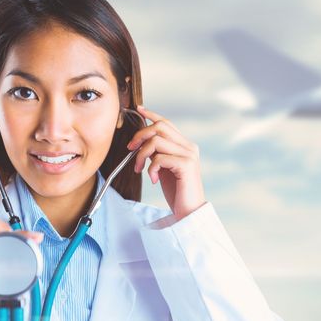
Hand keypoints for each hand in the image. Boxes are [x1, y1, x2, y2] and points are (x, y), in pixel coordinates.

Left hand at [128, 105, 205, 220]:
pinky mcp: (186, 165)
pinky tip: (154, 179)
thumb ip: (158, 152)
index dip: (151, 114)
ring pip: (156, 141)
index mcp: (185, 145)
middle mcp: (189, 147)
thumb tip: (143, 141)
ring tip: (140, 169)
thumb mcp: (164, 167)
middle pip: (159, 127)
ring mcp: (189, 155)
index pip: (167, 123)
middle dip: (140, 136)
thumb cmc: (176, 191)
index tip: (139, 109)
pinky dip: (151, 168)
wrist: (189, 211)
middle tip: (130, 150)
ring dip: (141, 155)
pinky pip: (159, 158)